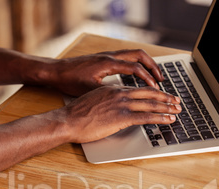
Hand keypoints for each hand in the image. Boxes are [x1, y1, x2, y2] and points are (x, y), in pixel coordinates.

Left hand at [43, 49, 163, 96]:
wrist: (56, 72)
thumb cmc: (70, 81)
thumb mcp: (91, 90)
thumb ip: (109, 93)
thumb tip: (124, 101)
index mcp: (108, 63)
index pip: (135, 68)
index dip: (148, 79)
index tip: (157, 89)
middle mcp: (110, 57)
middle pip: (139, 56)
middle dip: (153, 68)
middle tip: (162, 80)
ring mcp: (107, 56)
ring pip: (133, 55)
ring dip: (145, 65)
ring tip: (154, 77)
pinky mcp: (104, 60)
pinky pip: (125, 59)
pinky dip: (135, 66)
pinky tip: (137, 76)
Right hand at [61, 85, 180, 142]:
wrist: (67, 120)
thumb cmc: (76, 115)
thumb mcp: (93, 103)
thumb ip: (106, 103)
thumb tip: (112, 110)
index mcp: (112, 89)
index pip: (138, 89)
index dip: (153, 92)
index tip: (162, 96)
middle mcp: (119, 93)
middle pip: (148, 93)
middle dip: (165, 98)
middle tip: (176, 101)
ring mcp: (121, 104)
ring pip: (150, 104)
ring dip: (167, 107)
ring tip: (177, 110)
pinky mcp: (121, 117)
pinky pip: (146, 117)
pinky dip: (160, 118)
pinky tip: (168, 119)